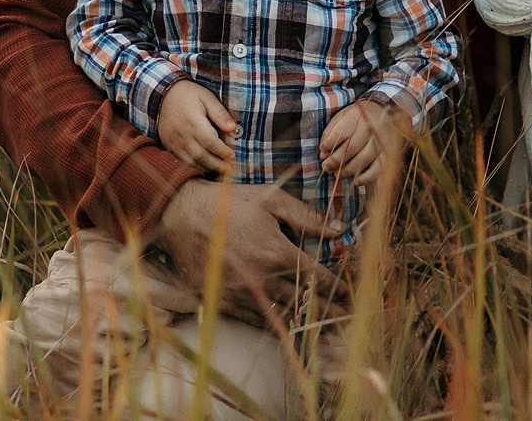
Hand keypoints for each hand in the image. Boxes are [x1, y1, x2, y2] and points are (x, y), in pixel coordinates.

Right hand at [152, 179, 347, 325]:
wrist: (181, 215)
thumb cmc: (230, 203)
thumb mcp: (271, 199)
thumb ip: (308, 216)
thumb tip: (340, 230)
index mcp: (278, 253)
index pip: (318, 278)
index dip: (338, 289)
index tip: (351, 295)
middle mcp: (262, 280)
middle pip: (304, 303)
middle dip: (329, 312)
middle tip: (347, 322)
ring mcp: (241, 295)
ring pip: (282, 317)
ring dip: (305, 324)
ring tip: (325, 332)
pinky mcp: (223, 303)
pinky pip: (255, 321)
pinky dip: (275, 325)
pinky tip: (288, 329)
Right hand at [158, 79, 236, 175]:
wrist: (162, 94)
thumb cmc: (188, 94)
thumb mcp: (207, 97)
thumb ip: (220, 113)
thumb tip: (233, 128)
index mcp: (193, 122)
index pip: (210, 142)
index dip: (222, 151)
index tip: (232, 156)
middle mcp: (182, 134)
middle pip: (201, 156)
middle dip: (217, 165)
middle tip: (230, 169)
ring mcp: (173, 142)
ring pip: (190, 161)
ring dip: (205, 169)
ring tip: (219, 171)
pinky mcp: (168, 145)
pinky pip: (180, 160)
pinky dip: (192, 166)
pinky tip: (203, 168)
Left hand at [316, 99, 407, 187]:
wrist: (381, 111)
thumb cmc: (356, 118)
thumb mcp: (341, 118)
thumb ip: (329, 135)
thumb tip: (323, 155)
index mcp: (356, 117)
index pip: (339, 134)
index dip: (328, 145)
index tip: (323, 151)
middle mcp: (370, 129)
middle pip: (350, 149)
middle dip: (335, 161)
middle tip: (326, 167)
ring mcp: (380, 141)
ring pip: (362, 160)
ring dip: (347, 171)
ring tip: (337, 174)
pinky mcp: (388, 153)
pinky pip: (377, 169)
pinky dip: (365, 178)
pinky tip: (355, 181)